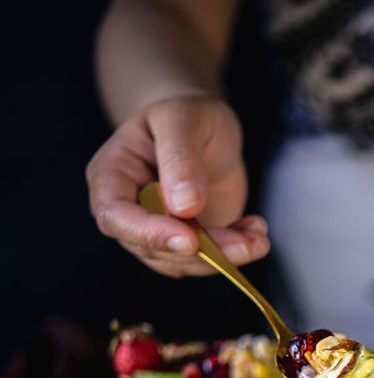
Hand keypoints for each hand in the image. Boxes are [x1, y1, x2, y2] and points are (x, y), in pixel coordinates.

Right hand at [86, 94, 268, 276]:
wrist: (205, 129)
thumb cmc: (187, 115)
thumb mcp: (184, 119)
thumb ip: (181, 158)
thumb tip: (184, 206)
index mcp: (112, 175)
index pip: (114, 216)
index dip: (149, 233)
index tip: (190, 238)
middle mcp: (129, 211)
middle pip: (153, 248)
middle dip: (202, 252)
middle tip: (246, 244)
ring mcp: (157, 232)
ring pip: (183, 262)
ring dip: (224, 257)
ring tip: (258, 236)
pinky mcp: (186, 244)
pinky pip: (206, 261)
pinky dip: (235, 253)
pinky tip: (255, 231)